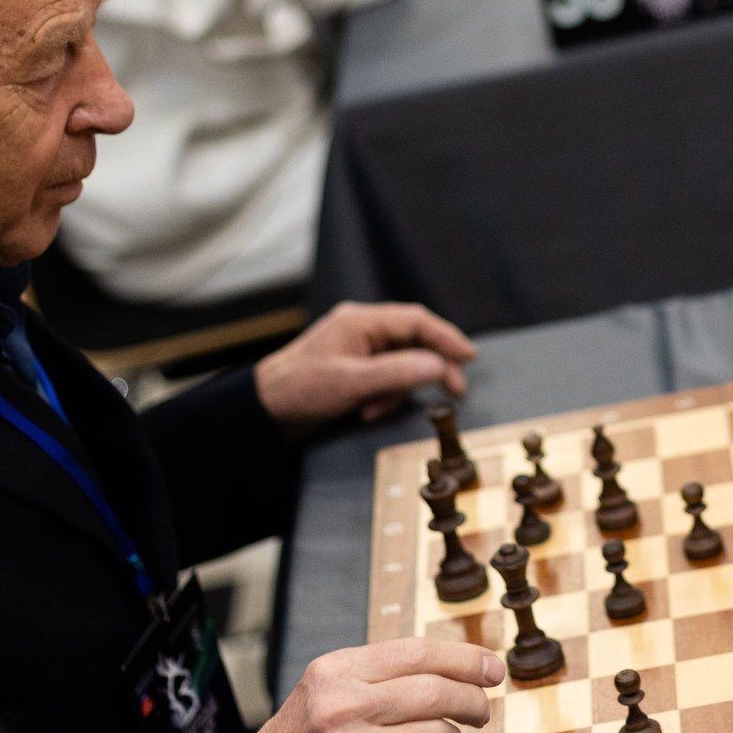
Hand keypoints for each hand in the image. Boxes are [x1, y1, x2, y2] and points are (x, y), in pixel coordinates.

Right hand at [232, 637, 501, 732]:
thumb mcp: (327, 688)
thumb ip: (382, 674)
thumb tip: (459, 668)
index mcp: (337, 671)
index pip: (419, 652)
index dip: (466, 658)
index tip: (492, 668)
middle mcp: (344, 706)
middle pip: (438, 692)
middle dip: (473, 701)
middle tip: (481, 710)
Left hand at [255, 300, 476, 432]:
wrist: (263, 411)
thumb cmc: (298, 389)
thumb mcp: (352, 383)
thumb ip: (398, 373)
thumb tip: (438, 366)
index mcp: (360, 321)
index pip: (416, 321)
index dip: (446, 337)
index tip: (468, 357)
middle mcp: (361, 330)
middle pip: (412, 341)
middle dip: (430, 366)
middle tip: (454, 389)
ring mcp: (357, 350)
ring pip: (400, 364)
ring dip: (397, 389)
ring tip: (376, 408)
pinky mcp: (353, 371)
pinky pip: (384, 378)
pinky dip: (382, 396)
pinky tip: (365, 410)